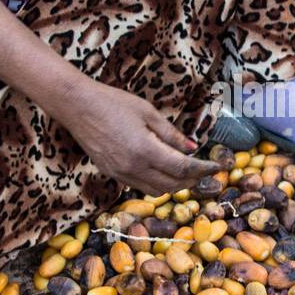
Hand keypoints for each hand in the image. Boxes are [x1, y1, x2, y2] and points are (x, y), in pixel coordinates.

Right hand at [58, 81, 214, 195]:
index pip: (182, 168)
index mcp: (145, 150)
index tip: (217, 167)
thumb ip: (171, 134)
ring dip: (174, 186)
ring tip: (185, 174)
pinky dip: (156, 183)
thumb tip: (193, 148)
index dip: (203, 169)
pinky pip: (140, 186)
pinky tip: (162, 171)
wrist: (77, 106)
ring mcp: (121, 173)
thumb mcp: (148, 112)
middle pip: (172, 185)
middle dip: (192, 181)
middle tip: (204, 171)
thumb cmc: (113, 103)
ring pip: (156, 191)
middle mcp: (133, 167)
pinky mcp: (111, 174)